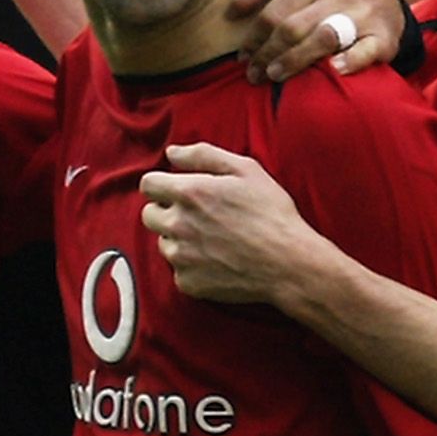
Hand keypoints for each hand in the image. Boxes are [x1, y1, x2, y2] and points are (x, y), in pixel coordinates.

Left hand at [138, 143, 332, 306]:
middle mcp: (177, 224)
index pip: (148, 184)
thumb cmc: (271, 212)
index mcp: (189, 193)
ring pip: (164, 243)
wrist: (288, 263)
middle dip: (167, 211)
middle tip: (197, 215)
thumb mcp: (246, 170)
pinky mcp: (187, 282)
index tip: (178, 190)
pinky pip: (178, 270)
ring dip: (179, 239)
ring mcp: (180, 257)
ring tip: (212, 239)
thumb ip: (204, 155)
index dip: (162, 185)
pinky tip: (217, 260)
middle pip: (149, 215)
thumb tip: (172, 153)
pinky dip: (192, 265)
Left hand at [233, 0, 400, 81]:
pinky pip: (365, 51)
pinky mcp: (382, 36)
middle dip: (267, 54)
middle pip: (292, 28)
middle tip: (254, 75)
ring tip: (276, 75)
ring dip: (295, 60)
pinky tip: (333, 70)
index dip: (254, 38)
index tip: (243, 58)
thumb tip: (233, 9)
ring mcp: (361, 13)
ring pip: (322, 38)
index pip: (273, 12)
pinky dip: (349, 61)